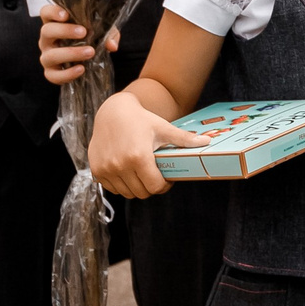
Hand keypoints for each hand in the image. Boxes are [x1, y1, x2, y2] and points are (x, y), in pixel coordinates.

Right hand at [38, 3, 117, 85]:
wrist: (88, 60)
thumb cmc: (91, 39)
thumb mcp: (102, 32)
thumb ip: (108, 34)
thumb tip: (111, 45)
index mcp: (56, 24)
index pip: (46, 13)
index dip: (53, 12)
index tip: (65, 14)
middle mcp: (47, 39)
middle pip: (46, 31)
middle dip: (64, 31)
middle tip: (83, 32)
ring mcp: (47, 56)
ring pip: (50, 55)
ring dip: (70, 53)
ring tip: (90, 52)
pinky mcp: (50, 72)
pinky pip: (53, 75)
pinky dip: (67, 73)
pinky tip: (81, 69)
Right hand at [87, 88, 201, 197]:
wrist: (112, 112)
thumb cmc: (141, 119)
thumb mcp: (163, 128)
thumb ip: (184, 139)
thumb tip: (207, 141)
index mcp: (138, 157)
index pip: (155, 187)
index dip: (164, 186)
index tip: (167, 179)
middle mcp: (120, 166)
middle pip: (142, 192)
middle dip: (152, 187)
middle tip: (156, 176)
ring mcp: (106, 169)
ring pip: (127, 193)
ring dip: (137, 187)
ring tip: (143, 174)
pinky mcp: (97, 170)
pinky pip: (113, 188)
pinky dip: (122, 185)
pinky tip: (128, 172)